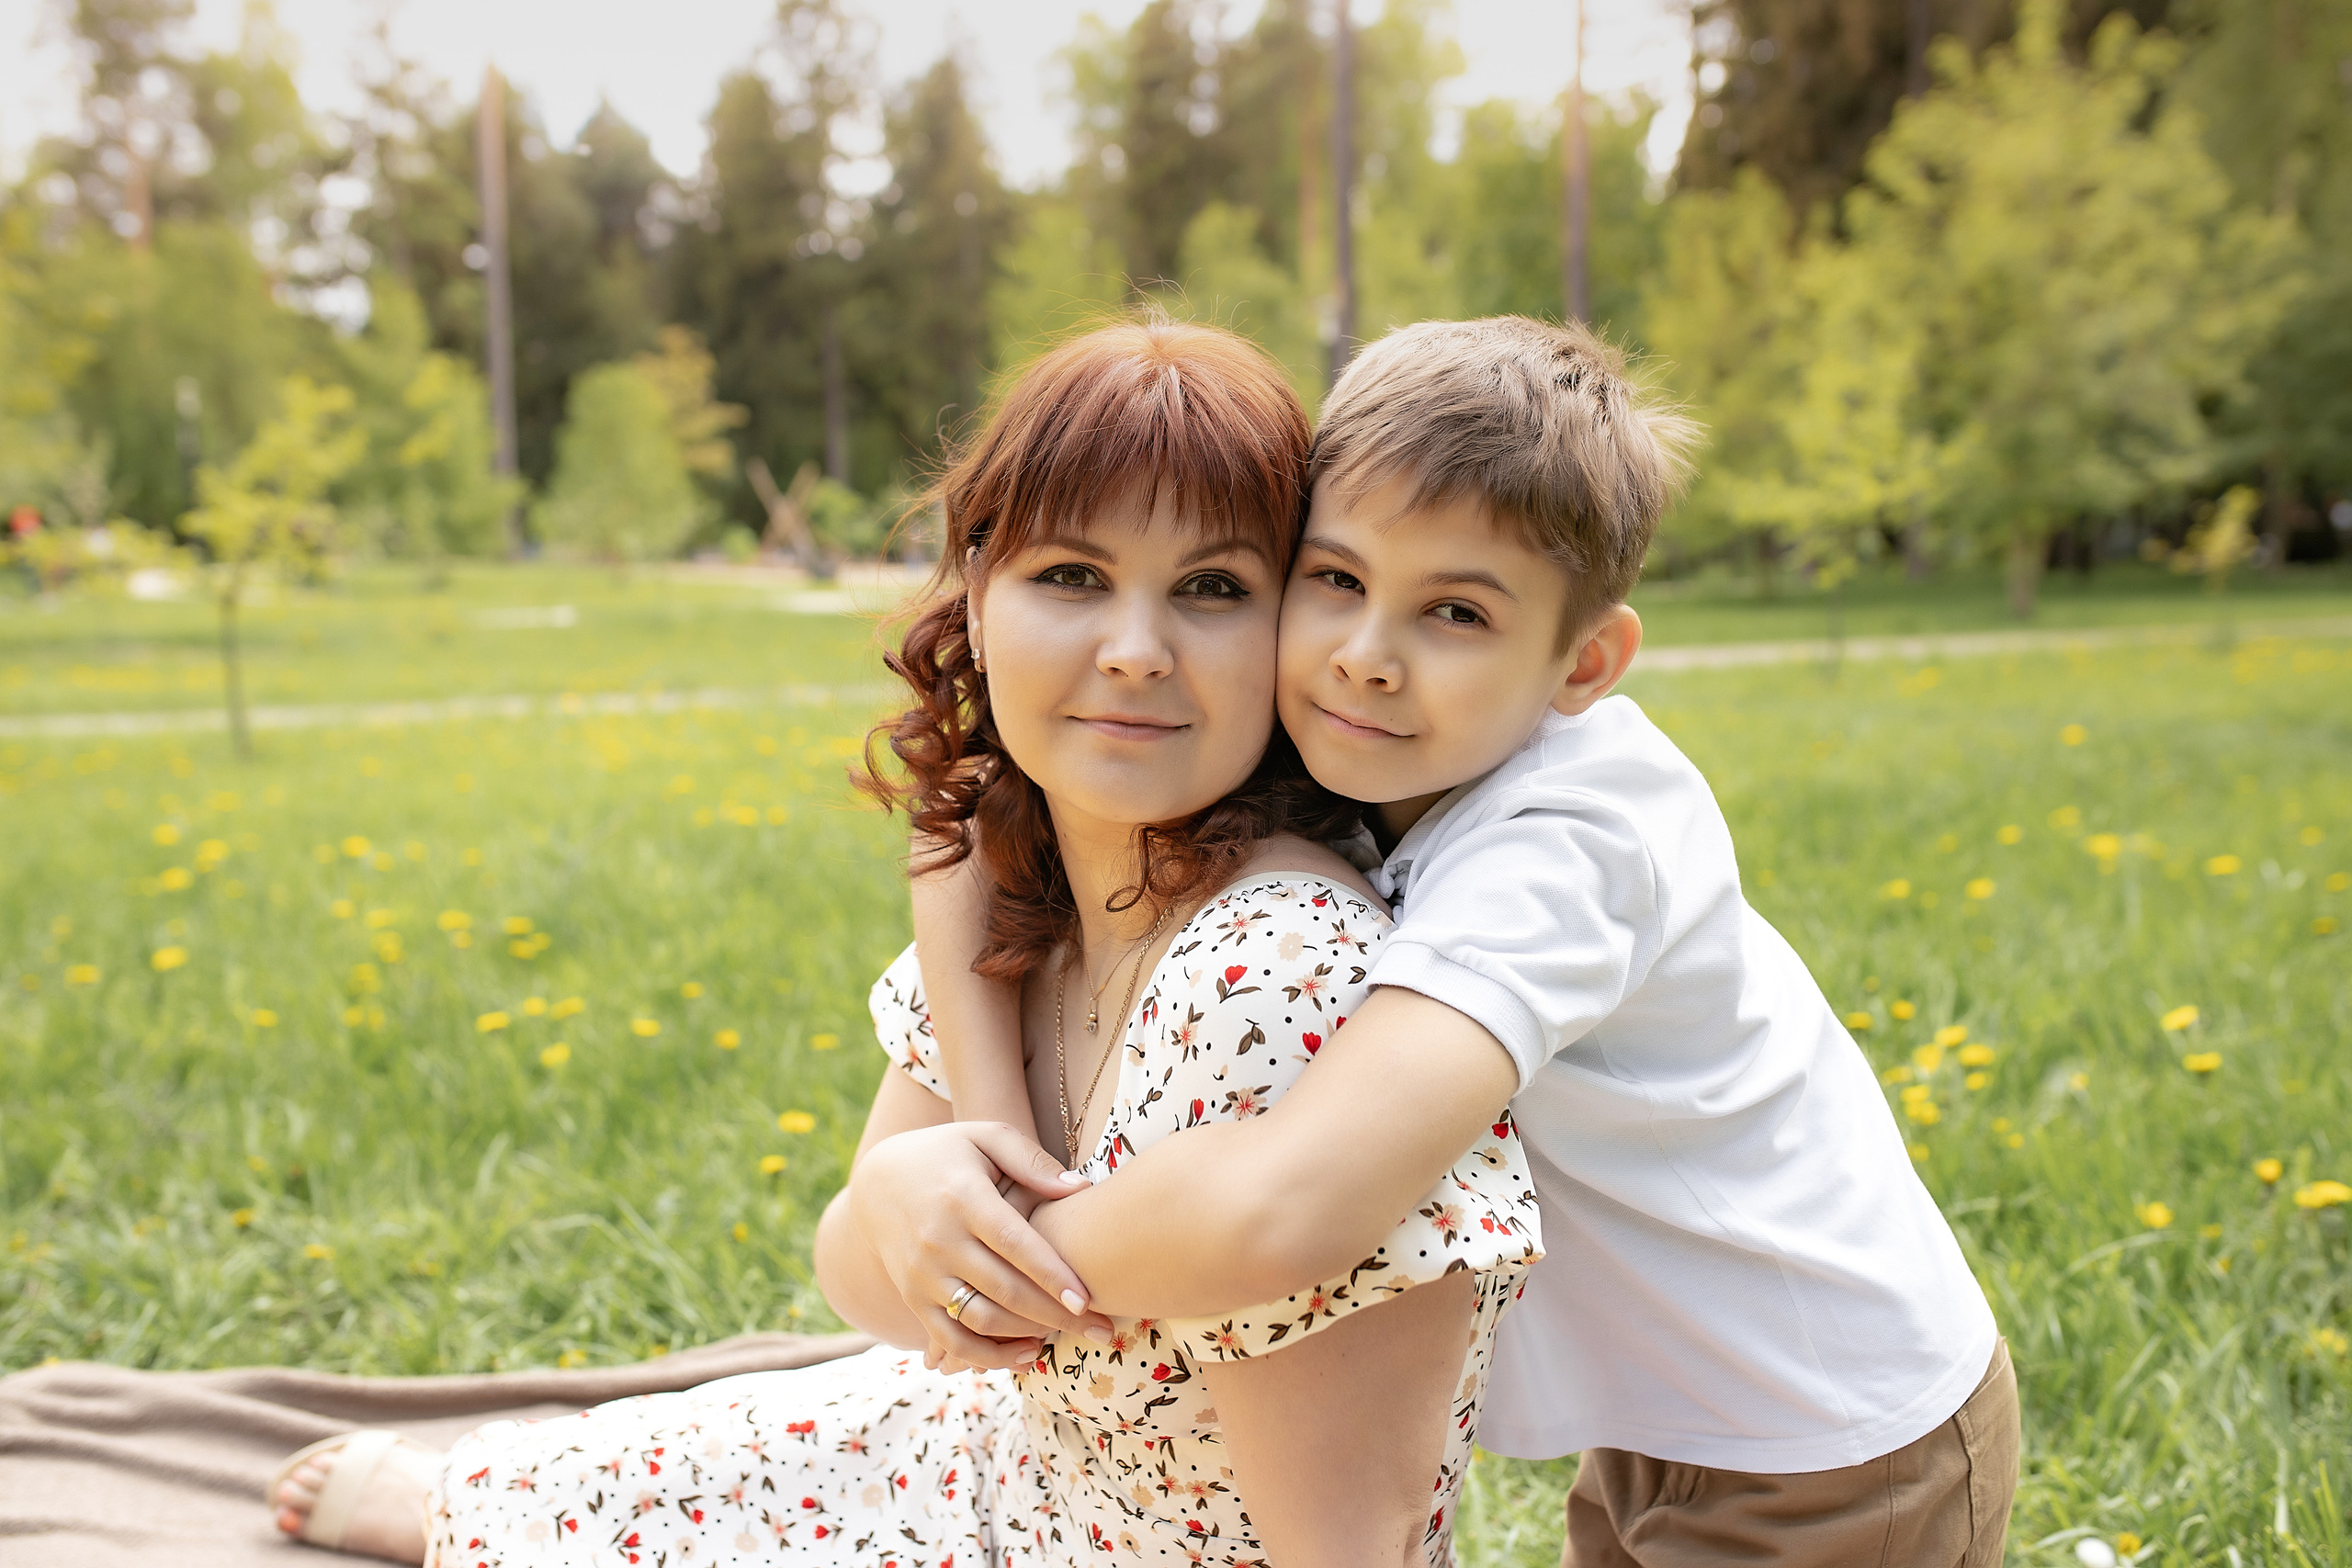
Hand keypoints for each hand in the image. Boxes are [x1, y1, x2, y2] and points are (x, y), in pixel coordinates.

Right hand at [847, 1121, 1114, 1371]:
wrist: (878, 1182)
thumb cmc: (945, 1154)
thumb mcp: (984, 1137)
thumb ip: (1031, 1160)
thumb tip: (1079, 1188)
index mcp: (962, 1198)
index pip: (1012, 1243)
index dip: (1050, 1273)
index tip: (1086, 1299)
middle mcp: (939, 1241)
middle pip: (1003, 1289)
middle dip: (1055, 1315)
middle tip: (1101, 1331)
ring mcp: (922, 1274)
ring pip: (979, 1320)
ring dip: (1026, 1336)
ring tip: (1068, 1338)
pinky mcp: (913, 1298)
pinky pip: (951, 1339)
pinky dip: (988, 1357)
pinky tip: (1027, 1355)